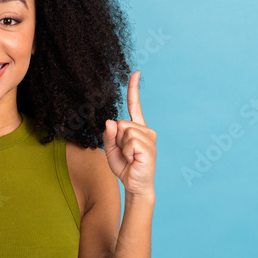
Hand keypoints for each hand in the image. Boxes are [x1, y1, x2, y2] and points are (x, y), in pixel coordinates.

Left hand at [103, 70, 155, 198]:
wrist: (135, 185)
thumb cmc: (125, 167)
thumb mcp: (111, 149)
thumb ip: (109, 135)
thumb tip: (110, 121)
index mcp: (137, 128)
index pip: (134, 105)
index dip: (133, 89)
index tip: (135, 72)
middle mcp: (146, 130)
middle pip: (121, 123)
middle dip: (117, 139)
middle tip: (125, 153)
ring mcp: (149, 138)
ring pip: (125, 131)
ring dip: (121, 147)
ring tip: (130, 157)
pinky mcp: (149, 148)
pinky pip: (129, 142)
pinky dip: (126, 152)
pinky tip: (133, 160)